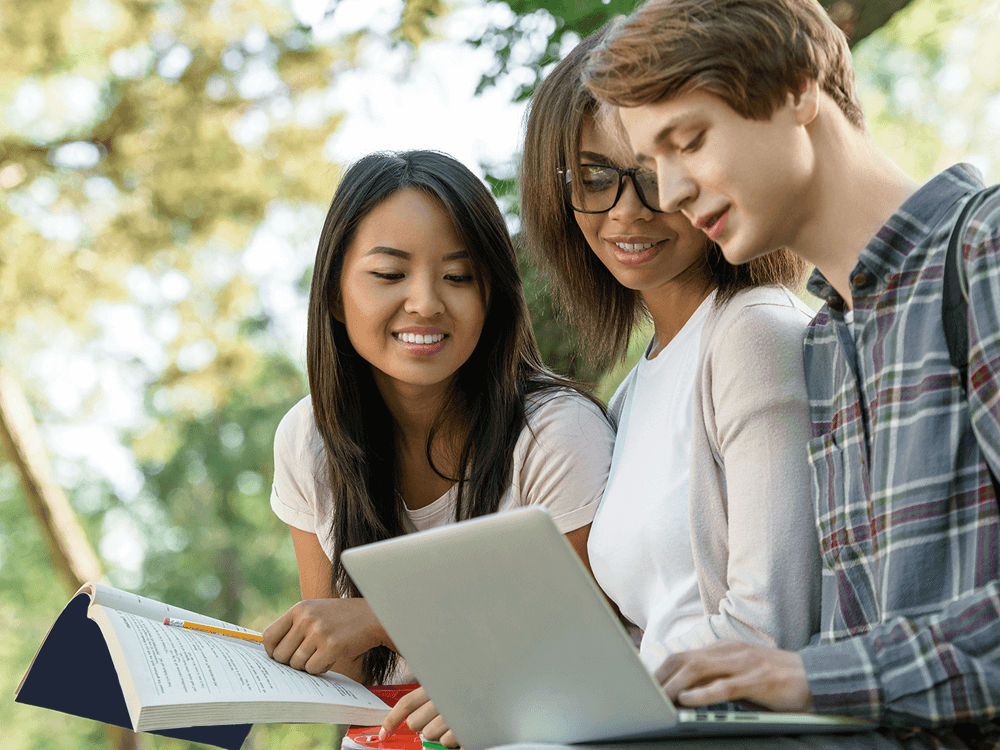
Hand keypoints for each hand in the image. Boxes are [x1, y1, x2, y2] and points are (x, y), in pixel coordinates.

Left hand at [263, 598, 391, 677]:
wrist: (374, 616)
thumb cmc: (342, 618)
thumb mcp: (316, 611)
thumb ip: (295, 626)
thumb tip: (273, 653)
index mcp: (299, 609)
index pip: (269, 636)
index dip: (272, 651)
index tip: (281, 656)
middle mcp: (306, 619)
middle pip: (281, 655)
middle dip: (291, 662)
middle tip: (306, 657)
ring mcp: (318, 632)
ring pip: (297, 664)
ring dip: (308, 665)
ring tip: (321, 654)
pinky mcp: (332, 646)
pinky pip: (313, 669)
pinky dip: (321, 668)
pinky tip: (331, 657)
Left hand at [381, 686, 459, 747]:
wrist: (498, 695)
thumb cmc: (466, 691)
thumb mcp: (445, 686)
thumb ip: (426, 696)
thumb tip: (407, 716)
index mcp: (435, 685)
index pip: (406, 703)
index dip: (392, 719)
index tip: (384, 733)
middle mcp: (441, 697)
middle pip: (414, 722)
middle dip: (422, 725)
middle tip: (436, 718)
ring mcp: (452, 713)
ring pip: (428, 734)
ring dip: (438, 733)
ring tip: (450, 723)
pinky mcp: (462, 729)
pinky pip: (445, 742)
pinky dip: (451, 740)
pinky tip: (458, 730)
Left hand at [656, 640, 813, 712]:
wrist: (818, 677)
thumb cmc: (777, 680)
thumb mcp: (742, 675)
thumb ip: (717, 679)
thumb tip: (687, 693)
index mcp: (724, 649)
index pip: (683, 656)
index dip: (661, 670)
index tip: (645, 685)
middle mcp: (729, 652)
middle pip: (683, 659)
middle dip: (660, 677)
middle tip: (644, 695)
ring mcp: (742, 664)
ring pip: (698, 670)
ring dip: (674, 686)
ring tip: (658, 699)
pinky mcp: (756, 680)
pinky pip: (723, 687)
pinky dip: (702, 694)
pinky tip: (687, 700)